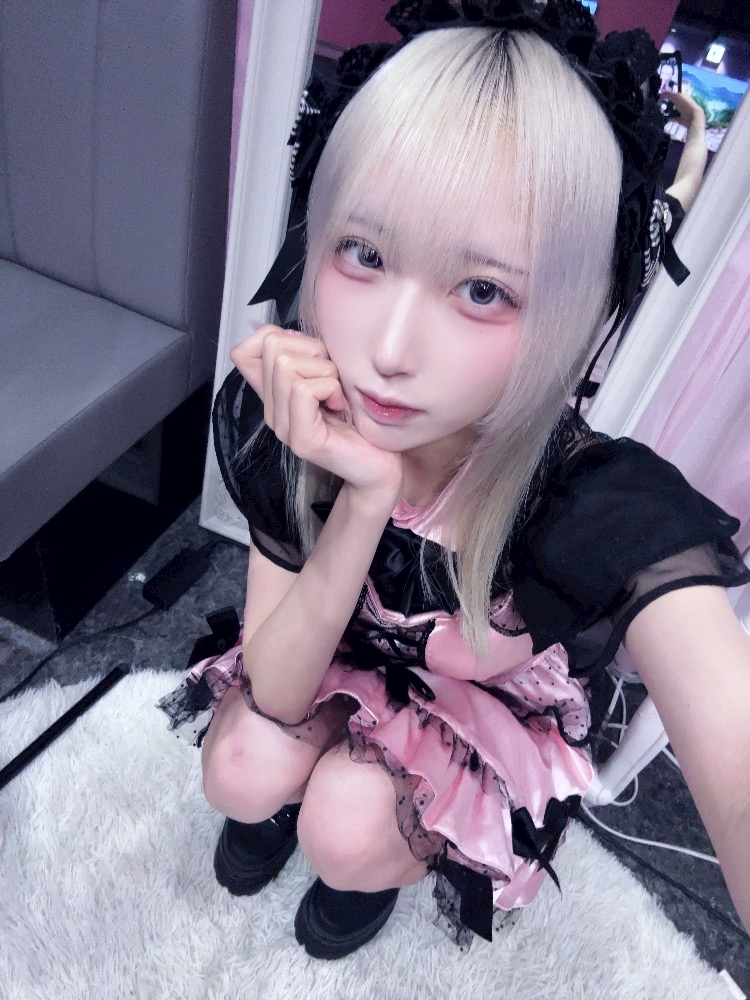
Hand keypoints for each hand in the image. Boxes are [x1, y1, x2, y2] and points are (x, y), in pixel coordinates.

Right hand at [230, 326, 402, 499]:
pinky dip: (330, 389)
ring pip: (286, 366)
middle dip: (313, 352)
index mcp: (276, 395)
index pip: (243, 351)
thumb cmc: (362, 419)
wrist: (381, 465)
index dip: (273, 337)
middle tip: (333, 381)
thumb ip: (310, 358)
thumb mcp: (333, 376)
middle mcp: (272, 411)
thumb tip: (290, 332)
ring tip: (338, 396)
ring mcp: (283, 427)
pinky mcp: (301, 439)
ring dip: (325, 372)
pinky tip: (340, 407)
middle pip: (273, 347)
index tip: (310, 356)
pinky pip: (303, 390)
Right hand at [662, 90, 704, 128]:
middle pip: (672, 102)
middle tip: (660, 105)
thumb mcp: (675, 96)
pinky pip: (672, 117)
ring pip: (672, 110)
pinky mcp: (680, 119)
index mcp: (683, 95)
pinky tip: (664, 118)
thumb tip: (659, 96)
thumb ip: (667, 94)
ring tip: (660, 112)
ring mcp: (681, 111)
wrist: (692, 117)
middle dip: (666, 103)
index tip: (660, 98)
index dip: (667, 95)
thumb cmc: (685, 105)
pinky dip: (668, 118)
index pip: (673, 93)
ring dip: (667, 111)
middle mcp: (682, 102)